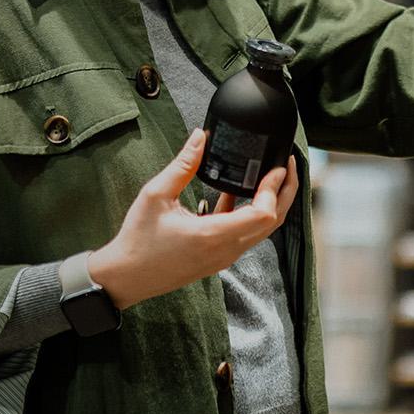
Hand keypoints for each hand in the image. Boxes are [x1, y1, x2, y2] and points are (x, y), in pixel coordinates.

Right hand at [88, 129, 299, 310]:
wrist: (126, 277)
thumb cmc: (138, 239)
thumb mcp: (156, 194)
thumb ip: (182, 165)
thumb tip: (200, 137)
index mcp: (213, 235)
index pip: (263, 214)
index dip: (275, 189)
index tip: (278, 166)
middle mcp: (225, 250)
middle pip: (272, 223)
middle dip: (285, 193)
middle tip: (288, 166)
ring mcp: (223, 257)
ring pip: (261, 230)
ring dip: (271, 203)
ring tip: (271, 175)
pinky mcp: (218, 258)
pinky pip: (245, 234)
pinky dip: (251, 213)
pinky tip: (238, 192)